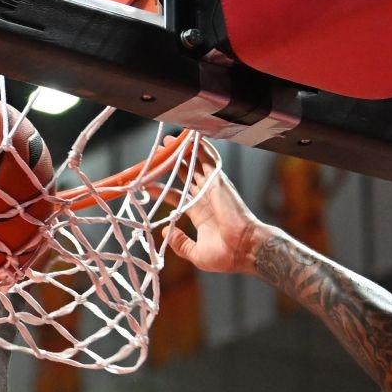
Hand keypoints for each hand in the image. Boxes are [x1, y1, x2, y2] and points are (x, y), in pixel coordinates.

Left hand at [167, 147, 274, 275]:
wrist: (244, 249)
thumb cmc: (225, 255)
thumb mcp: (196, 254)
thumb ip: (181, 244)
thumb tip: (165, 232)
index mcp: (200, 214)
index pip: (177, 197)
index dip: (162, 190)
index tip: (147, 184)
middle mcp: (206, 198)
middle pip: (186, 176)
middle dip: (173, 163)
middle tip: (160, 151)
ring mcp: (213, 188)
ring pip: (196, 164)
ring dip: (184, 151)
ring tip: (170, 139)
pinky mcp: (219, 182)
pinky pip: (210, 160)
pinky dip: (202, 147)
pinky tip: (192, 135)